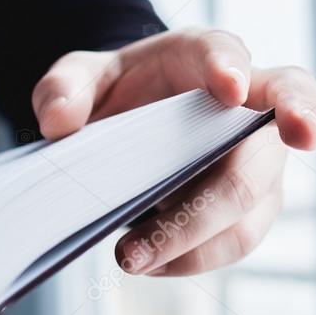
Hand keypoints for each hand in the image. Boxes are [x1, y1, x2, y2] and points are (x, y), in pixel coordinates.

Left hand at [30, 28, 315, 275]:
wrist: (135, 122)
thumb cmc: (120, 89)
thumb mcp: (81, 76)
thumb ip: (63, 86)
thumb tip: (57, 121)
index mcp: (203, 57)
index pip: (229, 52)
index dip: (233, 69)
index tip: (230, 90)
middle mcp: (247, 107)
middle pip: (258, 150)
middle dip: (220, 195)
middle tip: (158, 226)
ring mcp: (258, 159)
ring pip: (251, 205)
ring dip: (193, 240)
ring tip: (130, 257)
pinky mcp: (251, 203)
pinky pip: (235, 238)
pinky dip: (191, 256)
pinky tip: (147, 262)